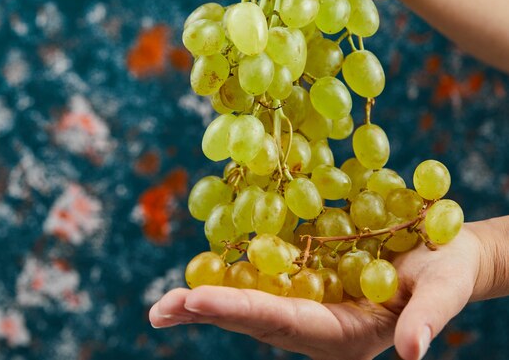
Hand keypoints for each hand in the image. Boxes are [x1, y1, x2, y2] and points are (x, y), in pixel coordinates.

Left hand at [150, 224, 483, 359]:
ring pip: (252, 305)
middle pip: (257, 321)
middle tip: (161, 310)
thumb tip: (414, 351)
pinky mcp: (307, 280)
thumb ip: (428, 318)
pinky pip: (264, 281)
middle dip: (209, 313)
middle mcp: (318, 323)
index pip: (286, 323)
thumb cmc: (445, 271)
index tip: (195, 300)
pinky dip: (229, 280)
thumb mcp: (443, 289)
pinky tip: (201, 272)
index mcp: (345, 332)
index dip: (241, 311)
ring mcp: (310, 303)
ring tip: (165, 304)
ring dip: (209, 302)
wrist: (442, 254)